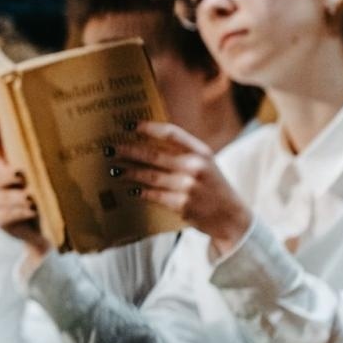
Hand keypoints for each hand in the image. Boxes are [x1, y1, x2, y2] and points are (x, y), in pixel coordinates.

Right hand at [0, 115, 50, 255]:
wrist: (42, 233)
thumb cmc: (44, 202)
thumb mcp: (44, 183)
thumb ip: (44, 167)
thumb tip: (62, 144)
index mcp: (3, 168)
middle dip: (8, 176)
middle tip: (21, 175)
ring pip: (1, 196)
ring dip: (17, 197)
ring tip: (31, 198)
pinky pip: (6, 214)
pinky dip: (19, 212)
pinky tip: (30, 210)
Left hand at [113, 121, 252, 254]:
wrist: (230, 217)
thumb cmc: (212, 186)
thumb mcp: (205, 163)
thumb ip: (183, 151)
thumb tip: (147, 140)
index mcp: (201, 152)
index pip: (171, 133)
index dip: (148, 127)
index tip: (129, 125)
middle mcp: (195, 167)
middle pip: (154, 154)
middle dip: (129, 151)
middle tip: (111, 149)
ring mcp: (188, 186)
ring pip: (150, 175)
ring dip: (129, 171)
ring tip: (115, 168)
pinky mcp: (182, 204)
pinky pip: (154, 194)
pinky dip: (140, 191)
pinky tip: (130, 189)